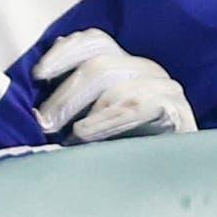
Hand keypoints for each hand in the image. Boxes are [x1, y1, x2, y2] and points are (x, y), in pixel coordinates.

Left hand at [33, 30, 197, 143]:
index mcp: (124, 64)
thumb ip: (73, 103)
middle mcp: (146, 69)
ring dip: (86, 111)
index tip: (38, 74)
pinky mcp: (179, 110)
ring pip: (117, 87)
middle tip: (44, 122)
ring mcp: (166, 87)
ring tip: (69, 135)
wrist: (173, 175)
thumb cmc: (127, 146)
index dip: (64, 53)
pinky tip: (88, 133)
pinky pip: (139, 107)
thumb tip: (38, 90)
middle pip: (100, 65)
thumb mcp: (95, 120)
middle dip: (66, 94)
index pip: (94, 41)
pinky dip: (108, 121)